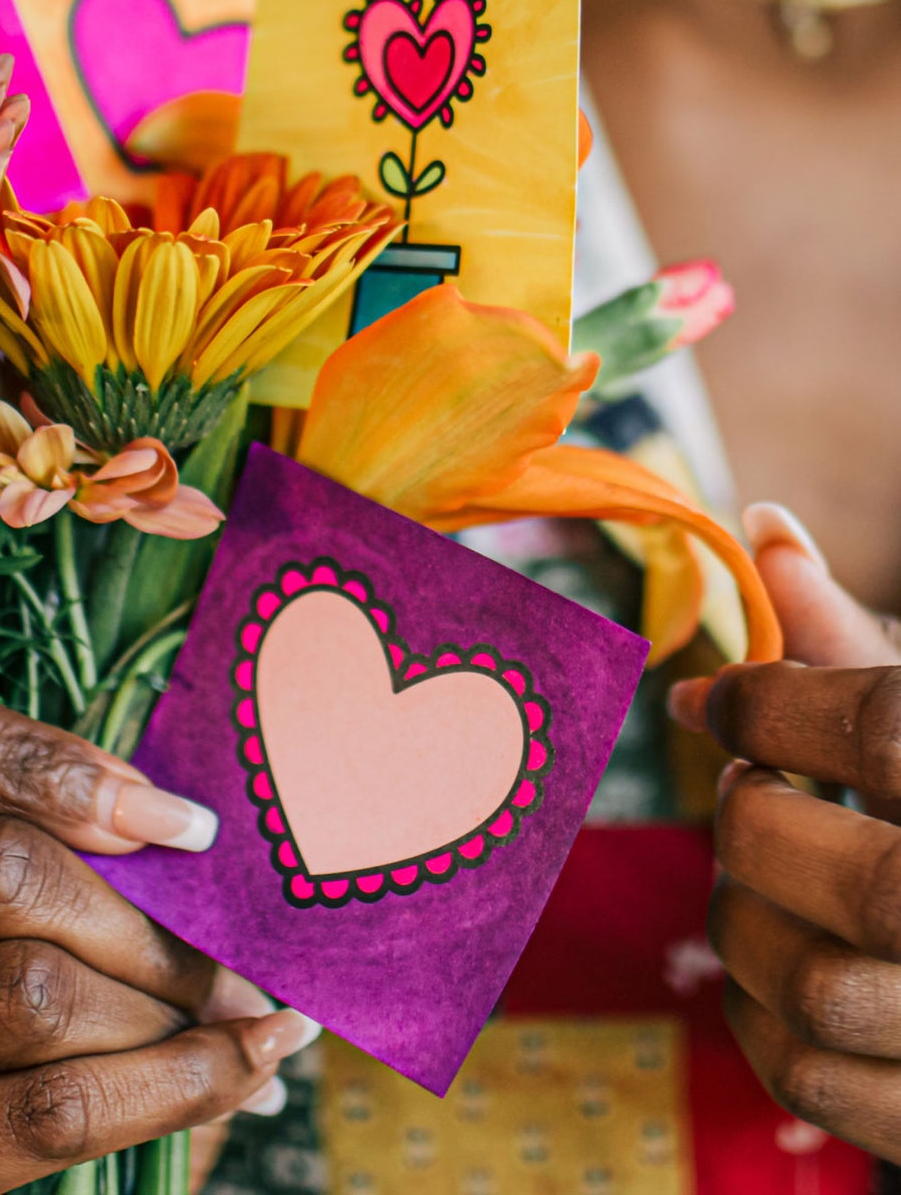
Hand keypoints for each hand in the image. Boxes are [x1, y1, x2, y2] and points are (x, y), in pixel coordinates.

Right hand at [0, 677, 317, 1194]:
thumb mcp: (7, 853)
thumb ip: (64, 817)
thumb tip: (183, 832)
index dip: (46, 764)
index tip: (182, 826)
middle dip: (145, 917)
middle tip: (232, 949)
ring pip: (29, 995)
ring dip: (166, 1009)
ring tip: (236, 1012)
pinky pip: (45, 1114)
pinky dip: (178, 1086)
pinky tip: (245, 1067)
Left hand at [669, 503, 900, 1156]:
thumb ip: (851, 640)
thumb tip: (762, 524)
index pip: (884, 729)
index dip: (770, 705)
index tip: (717, 700)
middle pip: (863, 880)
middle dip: (758, 822)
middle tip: (748, 789)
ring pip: (821, 988)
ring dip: (738, 919)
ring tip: (748, 874)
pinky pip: (813, 1077)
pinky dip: (753, 1017)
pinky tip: (761, 963)